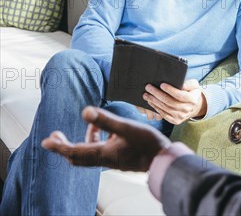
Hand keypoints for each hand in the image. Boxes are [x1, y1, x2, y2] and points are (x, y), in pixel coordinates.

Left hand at [41, 106, 169, 171]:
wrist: (162, 160)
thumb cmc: (146, 144)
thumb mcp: (126, 127)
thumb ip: (105, 120)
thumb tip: (84, 111)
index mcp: (102, 153)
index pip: (74, 151)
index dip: (58, 145)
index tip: (45, 142)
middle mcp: (104, 159)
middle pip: (77, 156)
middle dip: (64, 145)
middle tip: (55, 135)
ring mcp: (111, 160)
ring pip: (88, 153)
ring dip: (82, 141)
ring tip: (91, 124)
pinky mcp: (118, 158)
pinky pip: (99, 152)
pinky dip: (96, 141)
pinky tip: (106, 131)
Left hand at [143, 79, 206, 124]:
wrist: (193, 106)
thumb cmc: (190, 92)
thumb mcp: (194, 85)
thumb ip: (188, 83)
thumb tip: (181, 84)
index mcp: (192, 100)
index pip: (179, 95)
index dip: (170, 90)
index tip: (161, 84)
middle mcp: (187, 109)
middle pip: (169, 102)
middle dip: (157, 94)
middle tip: (148, 87)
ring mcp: (180, 116)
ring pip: (165, 108)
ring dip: (154, 101)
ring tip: (146, 94)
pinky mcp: (175, 121)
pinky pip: (164, 115)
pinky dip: (156, 108)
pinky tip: (150, 102)